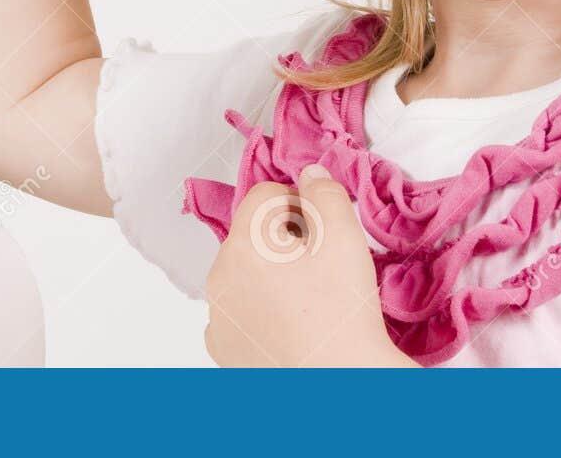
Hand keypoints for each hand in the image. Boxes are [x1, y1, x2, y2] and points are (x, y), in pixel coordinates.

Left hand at [204, 165, 413, 367]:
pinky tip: (286, 323)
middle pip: (251, 233)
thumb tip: (308, 174)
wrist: (341, 386)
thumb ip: (324, 193)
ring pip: (242, 271)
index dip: (298, 203)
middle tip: (319, 265)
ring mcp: (216, 314)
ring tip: (306, 298)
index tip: (321, 229)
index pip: (265, 195)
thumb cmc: (342, 313)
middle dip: (282, 238)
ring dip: (267, 272)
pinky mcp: (221, 347)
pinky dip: (256, 309)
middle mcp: (219, 274)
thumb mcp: (344, 238)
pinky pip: (235, 310)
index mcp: (244, 242)